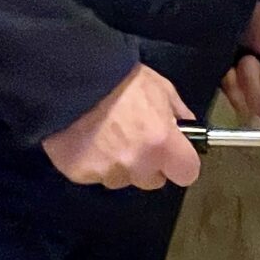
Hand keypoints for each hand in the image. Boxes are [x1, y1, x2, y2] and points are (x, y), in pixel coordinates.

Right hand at [42, 65, 198, 191]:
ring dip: (118, 164)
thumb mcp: (161, 88)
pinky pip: (93, 174)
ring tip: (106, 135)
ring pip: (121, 178)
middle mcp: (137, 164)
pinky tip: (86, 140)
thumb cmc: (120, 80)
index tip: (174, 155)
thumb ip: (178, 113)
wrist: (72, 80)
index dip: (181, 164)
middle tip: (135, 139)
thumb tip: (186, 128)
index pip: (186, 173)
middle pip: (152, 180)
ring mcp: (107, 172)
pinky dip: (91, 162)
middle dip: (148, 164)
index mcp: (162, 143)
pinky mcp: (79, 173)